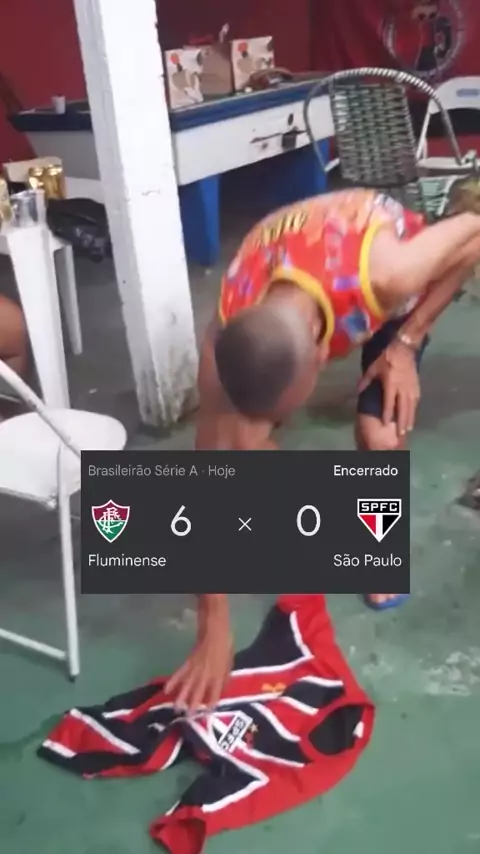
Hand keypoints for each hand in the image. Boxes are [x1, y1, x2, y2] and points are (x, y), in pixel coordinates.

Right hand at [165, 597, 232, 712]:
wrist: (215, 633)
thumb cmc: (225, 648)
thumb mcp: (230, 665)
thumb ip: (224, 679)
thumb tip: (221, 692)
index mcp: (218, 675)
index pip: (215, 693)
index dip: (211, 704)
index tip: (206, 714)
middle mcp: (206, 674)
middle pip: (198, 691)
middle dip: (193, 705)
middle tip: (187, 717)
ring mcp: (196, 668)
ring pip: (187, 684)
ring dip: (181, 696)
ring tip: (176, 708)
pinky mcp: (188, 663)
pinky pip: (180, 673)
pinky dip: (173, 681)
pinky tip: (167, 689)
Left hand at [358, 340, 420, 437]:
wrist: (404, 347)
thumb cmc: (386, 357)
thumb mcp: (373, 367)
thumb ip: (366, 380)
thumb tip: (358, 391)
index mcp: (391, 383)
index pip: (389, 402)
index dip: (387, 413)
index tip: (386, 423)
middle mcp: (402, 388)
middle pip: (403, 408)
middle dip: (401, 421)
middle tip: (401, 433)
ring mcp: (411, 386)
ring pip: (411, 405)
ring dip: (410, 417)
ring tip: (408, 428)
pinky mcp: (416, 384)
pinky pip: (416, 399)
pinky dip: (414, 408)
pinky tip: (413, 414)